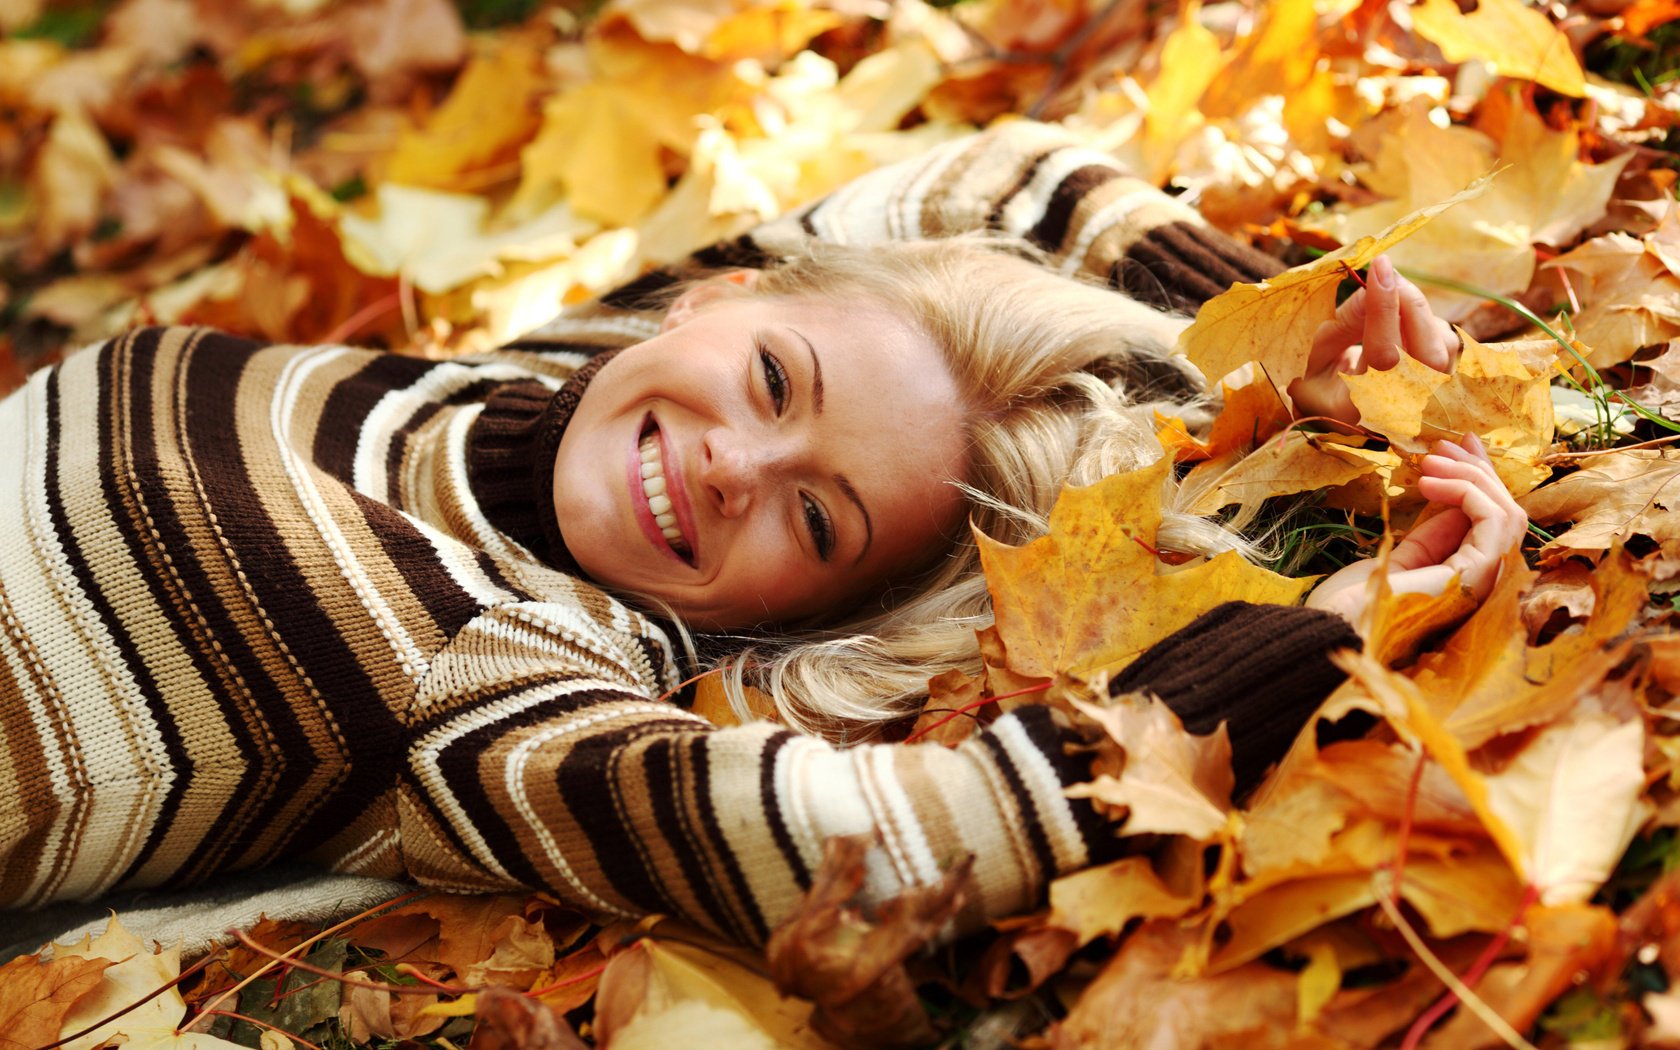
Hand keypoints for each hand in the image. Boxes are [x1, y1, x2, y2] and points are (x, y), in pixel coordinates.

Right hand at [1287, 256, 1459, 425]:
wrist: (1342, 415)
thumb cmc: (1322, 383)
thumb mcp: (1316, 354)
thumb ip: (1342, 324)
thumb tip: (1373, 288)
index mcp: (1358, 410)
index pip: (1383, 356)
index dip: (1383, 308)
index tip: (1379, 266)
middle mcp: (1400, 413)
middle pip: (1426, 353)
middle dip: (1408, 303)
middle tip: (1386, 274)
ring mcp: (1428, 402)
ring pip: (1440, 344)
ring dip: (1415, 311)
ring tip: (1385, 298)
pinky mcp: (1444, 383)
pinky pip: (1446, 343)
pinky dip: (1424, 321)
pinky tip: (1399, 317)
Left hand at [1305, 434, 1525, 627]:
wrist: (1331, 627)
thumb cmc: (1352, 602)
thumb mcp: (1397, 558)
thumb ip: (1430, 534)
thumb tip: (1450, 492)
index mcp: (1466, 582)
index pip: (1488, 524)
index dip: (1474, 483)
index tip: (1450, 451)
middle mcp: (1484, 583)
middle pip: (1505, 515)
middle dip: (1477, 471)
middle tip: (1444, 443)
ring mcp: (1484, 581)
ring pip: (1507, 512)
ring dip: (1472, 475)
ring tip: (1430, 459)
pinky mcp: (1478, 574)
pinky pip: (1493, 518)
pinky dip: (1467, 490)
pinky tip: (1430, 481)